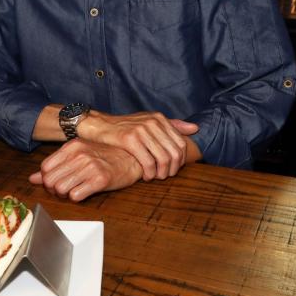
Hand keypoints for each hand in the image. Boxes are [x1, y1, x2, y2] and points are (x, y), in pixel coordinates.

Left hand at [29, 139, 142, 201]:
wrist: (132, 158)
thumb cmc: (105, 156)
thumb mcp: (79, 155)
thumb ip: (55, 165)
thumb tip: (32, 178)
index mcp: (72, 146)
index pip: (45, 167)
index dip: (47, 179)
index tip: (56, 181)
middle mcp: (80, 154)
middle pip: (50, 180)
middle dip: (54, 189)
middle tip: (64, 189)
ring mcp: (90, 166)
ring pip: (60, 189)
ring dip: (65, 194)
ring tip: (75, 190)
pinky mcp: (100, 179)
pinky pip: (76, 196)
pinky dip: (77, 198)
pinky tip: (84, 192)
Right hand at [80, 111, 197, 180]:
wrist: (99, 126)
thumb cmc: (125, 127)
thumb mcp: (149, 121)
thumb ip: (172, 125)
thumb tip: (195, 128)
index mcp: (159, 118)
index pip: (180, 143)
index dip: (180, 161)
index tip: (173, 169)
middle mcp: (152, 122)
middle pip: (174, 153)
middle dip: (172, 169)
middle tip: (164, 177)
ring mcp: (141, 130)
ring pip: (163, 159)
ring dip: (161, 174)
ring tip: (155, 177)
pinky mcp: (130, 139)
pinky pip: (148, 162)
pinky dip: (150, 173)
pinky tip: (146, 176)